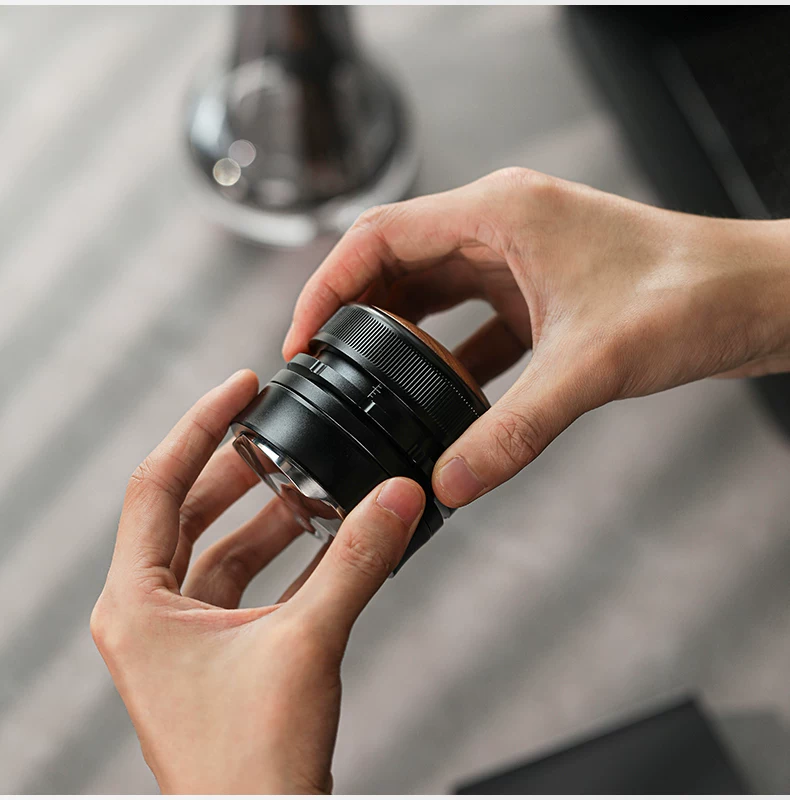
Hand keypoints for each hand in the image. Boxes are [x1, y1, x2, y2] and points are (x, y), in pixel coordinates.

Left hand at [91, 370, 425, 793]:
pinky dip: (282, 556)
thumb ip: (358, 560)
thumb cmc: (250, 768)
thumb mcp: (308, 641)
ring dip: (265, 513)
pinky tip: (323, 535)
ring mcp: (182, 638)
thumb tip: (396, 497)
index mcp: (136, 605)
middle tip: (272, 425)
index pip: (155, 486)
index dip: (198, 427)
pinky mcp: (217, 655)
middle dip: (234, 467)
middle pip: (186, 511)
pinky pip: (246, 583)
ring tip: (310, 477)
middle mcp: (148, 616)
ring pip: (220, 548)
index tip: (237, 389)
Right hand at [284, 167, 789, 505]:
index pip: (378, 236)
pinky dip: (446, 350)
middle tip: (324, 369)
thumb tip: (449, 483)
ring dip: (397, 332)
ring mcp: (519, 255)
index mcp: (498, 213)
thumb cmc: (691, 298)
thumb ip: (514, 430)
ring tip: (366, 383)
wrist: (756, 298)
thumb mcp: (590, 368)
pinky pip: (471, 315)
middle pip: (396, 260)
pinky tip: (437, 391)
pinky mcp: (537, 286)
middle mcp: (500, 224)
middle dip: (352, 313)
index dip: (325, 287)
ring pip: (431, 287)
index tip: (300, 340)